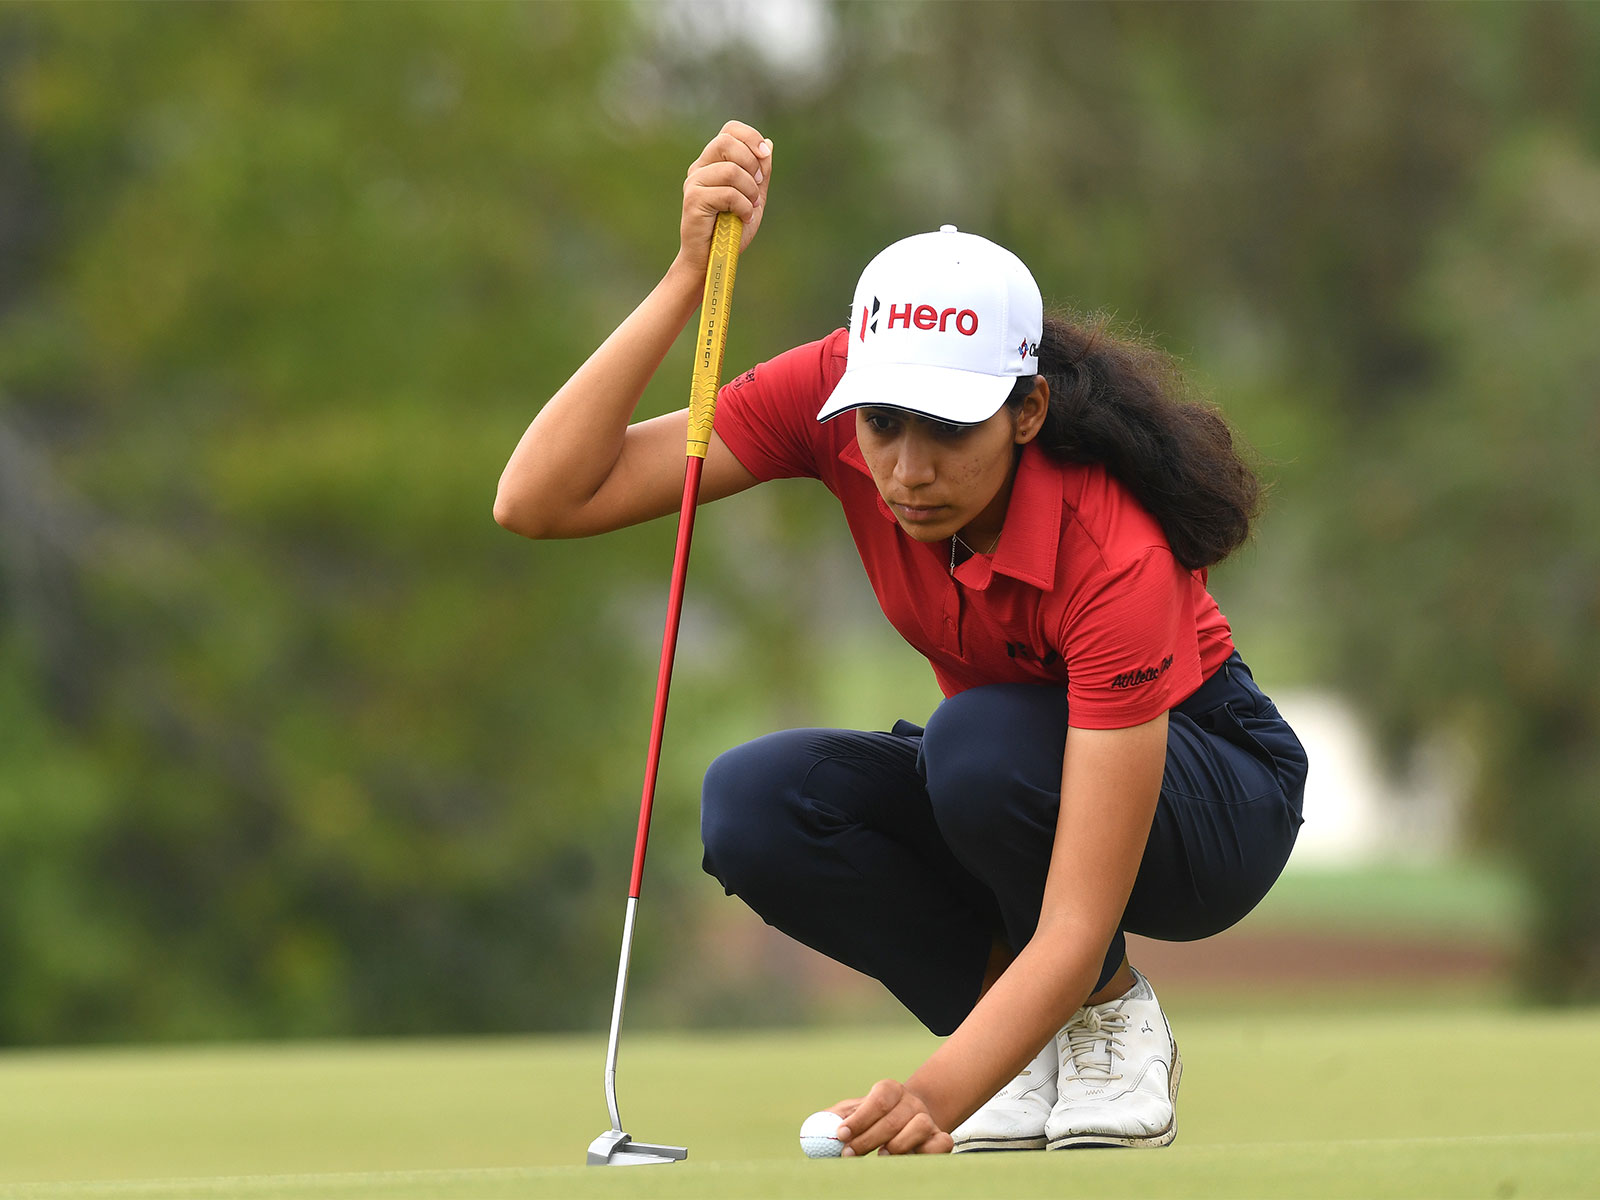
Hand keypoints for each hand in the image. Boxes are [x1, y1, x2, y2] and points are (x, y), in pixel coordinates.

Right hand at [675, 120, 771, 273]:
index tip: (764, 154)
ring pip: (730, 170)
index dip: (750, 136)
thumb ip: (760, 173)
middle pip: (726, 142)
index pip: (729, 130)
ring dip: (750, 190)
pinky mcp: (693, 200)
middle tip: (758, 184)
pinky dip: (743, 206)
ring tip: (751, 207)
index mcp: (713, 162)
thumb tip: (768, 144)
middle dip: (751, 163)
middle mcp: (700, 168)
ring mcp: (693, 183)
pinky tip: (743, 217)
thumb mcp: (753, 197)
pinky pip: (727, 193)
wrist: (712, 259)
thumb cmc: (731, 230)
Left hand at [831, 1079, 952, 1155]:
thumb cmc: (874, 1118)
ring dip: (897, 1145)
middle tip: (848, 1154)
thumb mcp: (854, 1111)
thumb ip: (836, 1117)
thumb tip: (816, 1125)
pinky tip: (907, 1159)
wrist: (909, 1121)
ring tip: (881, 1156)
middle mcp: (911, 1102)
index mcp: (890, 1090)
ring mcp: (928, 1119)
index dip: (859, 1118)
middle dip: (867, 1139)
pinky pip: (940, 1143)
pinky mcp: (940, 1138)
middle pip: (892, 1118)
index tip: (841, 1134)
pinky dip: (925, 1152)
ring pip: (918, 1128)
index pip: (878, 1099)